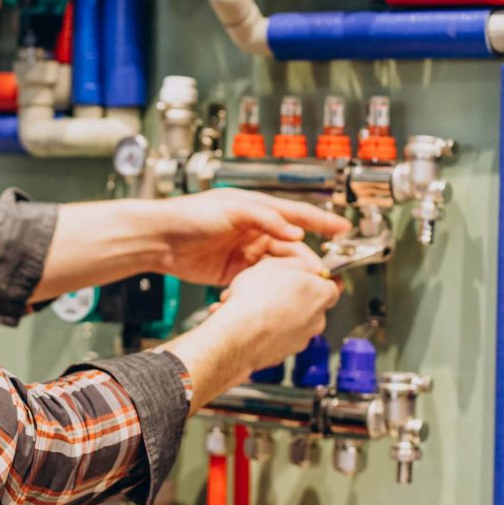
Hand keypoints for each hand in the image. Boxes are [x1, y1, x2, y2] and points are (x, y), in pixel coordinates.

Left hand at [156, 188, 350, 285]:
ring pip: (277, 266)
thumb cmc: (191, 215)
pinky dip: (267, 287)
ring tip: (301, 288)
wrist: (161, 238)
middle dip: (306, 260)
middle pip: (290, 246)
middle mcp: (254, 230)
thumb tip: (294, 233)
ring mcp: (245, 251)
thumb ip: (265, 219)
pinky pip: (258, 280)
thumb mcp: (233, 209)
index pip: (296, 215)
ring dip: (289, 277)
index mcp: (257, 209)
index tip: (343, 229)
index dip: (321, 222)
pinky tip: (274, 294)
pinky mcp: (233, 272)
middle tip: (320, 274)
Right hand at [159, 255, 341, 410]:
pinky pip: (278, 338)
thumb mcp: (275, 264)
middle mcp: (316, 320)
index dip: (319, 279)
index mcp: (320, 294)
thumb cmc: (256, 299)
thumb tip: (304, 266)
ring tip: (252, 305)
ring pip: (291, 322)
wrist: (239, 333)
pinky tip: (247, 321)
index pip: (333, 286)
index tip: (310, 276)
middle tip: (273, 289)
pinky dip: (267, 330)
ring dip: (276, 314)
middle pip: (311, 305)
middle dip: (293, 297)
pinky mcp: (284, 354)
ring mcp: (301, 339)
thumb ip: (297, 264)